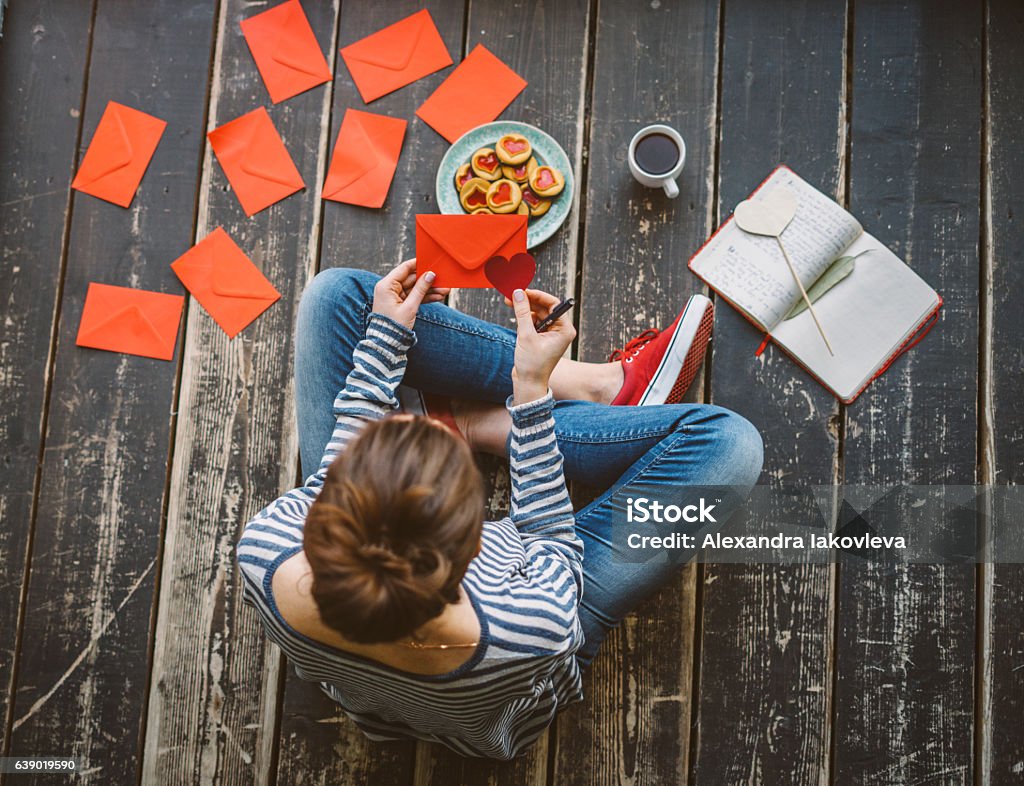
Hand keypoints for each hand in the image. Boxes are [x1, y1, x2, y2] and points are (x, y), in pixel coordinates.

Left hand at [371, 259, 449, 329]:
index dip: (418, 264)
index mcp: (386, 285)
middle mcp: (389, 288)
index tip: (430, 260)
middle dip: (428, 281)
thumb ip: (420, 289)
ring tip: (444, 290)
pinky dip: (424, 297)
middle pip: (411, 279)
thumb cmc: (393, 326)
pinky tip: (438, 297)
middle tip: (443, 279)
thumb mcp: (410, 307)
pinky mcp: (399, 304)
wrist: (386, 344)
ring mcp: (394, 296)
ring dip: (429, 290)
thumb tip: (430, 275)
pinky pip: (413, 297)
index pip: (404, 269)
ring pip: (415, 289)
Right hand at [509, 288, 575, 404]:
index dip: (537, 295)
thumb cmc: (532, 364)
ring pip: (538, 313)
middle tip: (512, 295)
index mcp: (564, 329)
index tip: (522, 290)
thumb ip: (522, 312)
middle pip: (545, 307)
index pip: (553, 304)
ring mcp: (551, 334)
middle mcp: (560, 330)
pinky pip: (534, 322)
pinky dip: (524, 317)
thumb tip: (518, 293)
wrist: (528, 383)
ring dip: (525, 308)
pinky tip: (515, 315)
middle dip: (528, 301)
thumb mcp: (526, 335)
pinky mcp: (541, 338)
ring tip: (509, 303)